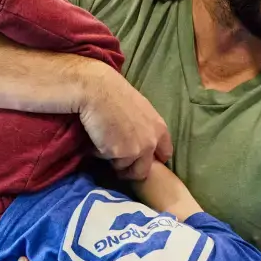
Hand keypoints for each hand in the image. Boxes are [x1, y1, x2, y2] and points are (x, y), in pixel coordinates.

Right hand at [75, 65, 172, 180]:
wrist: (97, 90)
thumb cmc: (115, 93)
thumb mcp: (141, 109)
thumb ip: (146, 128)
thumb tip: (141, 140)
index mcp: (159, 129)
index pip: (165, 154)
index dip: (153, 159)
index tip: (142, 158)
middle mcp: (151, 142)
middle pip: (143, 170)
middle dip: (130, 169)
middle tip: (117, 161)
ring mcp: (136, 150)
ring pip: (123, 167)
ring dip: (112, 159)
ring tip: (103, 141)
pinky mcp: (118, 154)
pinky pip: (107, 160)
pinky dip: (99, 153)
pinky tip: (95, 137)